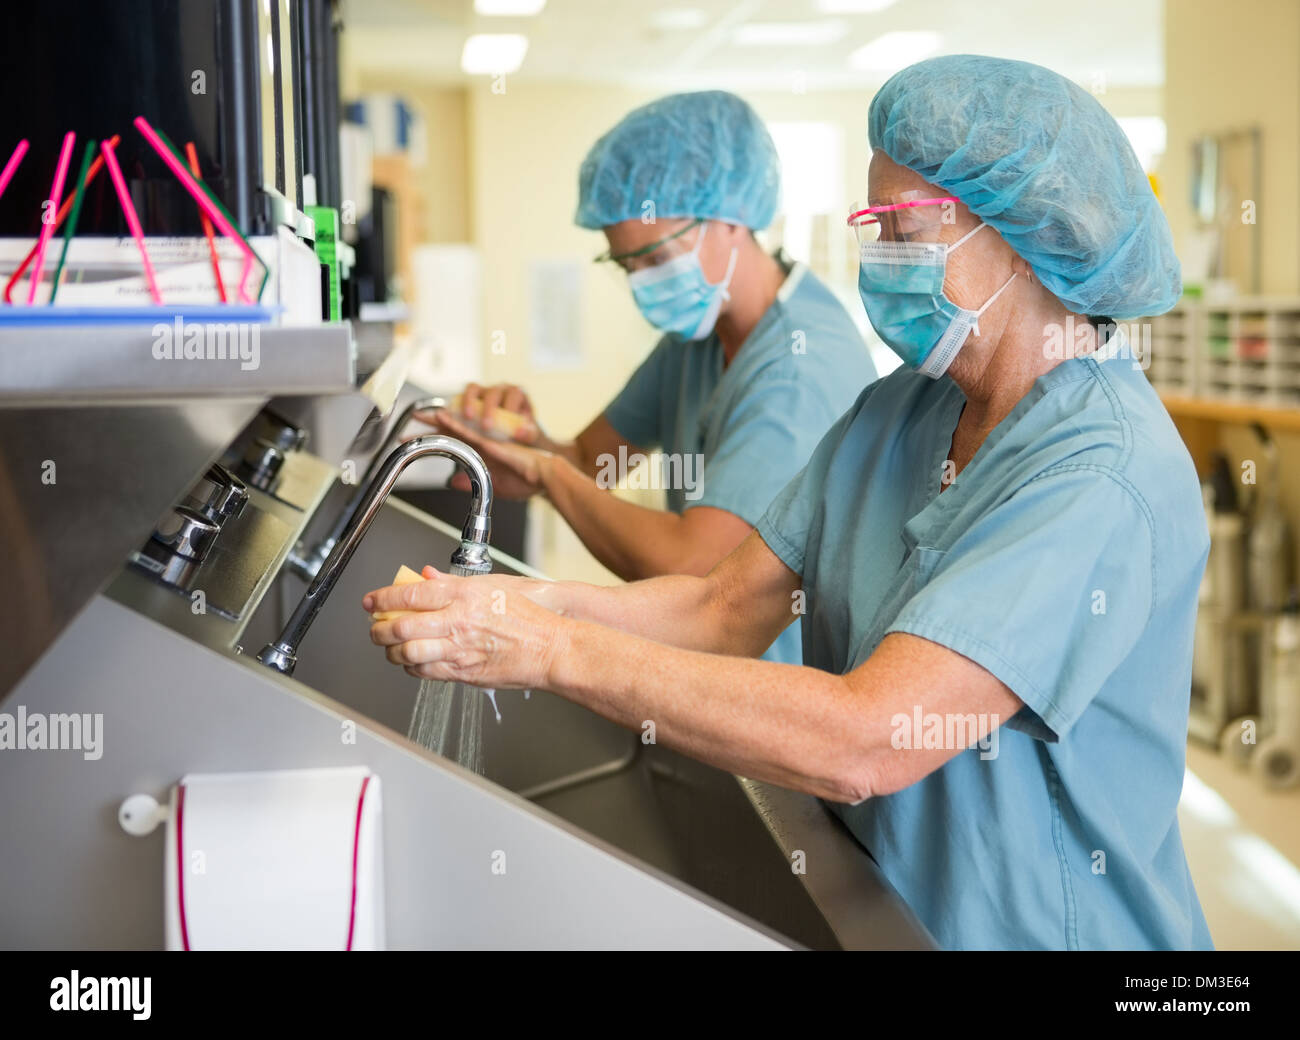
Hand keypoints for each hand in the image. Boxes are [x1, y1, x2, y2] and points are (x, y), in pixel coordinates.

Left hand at [364, 567, 566, 688]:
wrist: (550, 648)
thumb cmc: (528, 618)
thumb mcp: (492, 587)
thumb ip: (454, 583)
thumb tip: (427, 577)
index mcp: (464, 596)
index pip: (411, 595)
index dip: (383, 598)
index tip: (371, 601)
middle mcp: (458, 622)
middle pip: (401, 626)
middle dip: (378, 629)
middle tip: (374, 628)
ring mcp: (460, 649)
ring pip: (407, 654)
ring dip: (391, 652)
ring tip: (389, 648)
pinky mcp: (464, 672)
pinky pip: (425, 672)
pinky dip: (411, 668)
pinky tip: (412, 662)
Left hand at [425, 409, 554, 499]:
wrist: (545, 476)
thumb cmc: (527, 480)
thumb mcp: (495, 486)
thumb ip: (473, 483)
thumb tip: (453, 482)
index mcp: (481, 454)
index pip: (453, 444)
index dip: (435, 440)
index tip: (416, 439)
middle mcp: (481, 445)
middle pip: (452, 432)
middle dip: (431, 426)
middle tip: (412, 420)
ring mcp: (487, 442)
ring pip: (458, 429)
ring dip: (438, 421)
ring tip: (419, 415)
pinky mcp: (493, 444)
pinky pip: (471, 432)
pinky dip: (456, 425)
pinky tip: (443, 417)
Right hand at [445, 382, 542, 444]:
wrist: (510, 432)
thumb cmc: (521, 430)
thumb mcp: (530, 432)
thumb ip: (528, 433)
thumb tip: (521, 432)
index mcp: (516, 394)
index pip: (513, 393)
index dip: (510, 405)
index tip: (507, 420)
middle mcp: (498, 390)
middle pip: (492, 392)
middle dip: (488, 409)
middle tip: (486, 427)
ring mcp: (482, 393)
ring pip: (472, 389)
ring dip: (468, 402)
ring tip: (467, 418)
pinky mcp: (468, 400)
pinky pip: (458, 398)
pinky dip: (453, 407)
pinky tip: (448, 416)